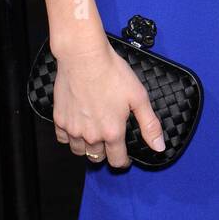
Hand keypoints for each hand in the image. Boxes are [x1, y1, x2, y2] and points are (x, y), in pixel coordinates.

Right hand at [52, 37, 165, 167]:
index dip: (123, 162)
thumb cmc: (112, 73)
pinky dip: (70, 137)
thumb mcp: (139, 97)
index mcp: (112, 132)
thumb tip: (159, 147)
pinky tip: (77, 127)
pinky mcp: (59, 119)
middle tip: (110, 142)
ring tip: (94, 136)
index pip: (116, 160)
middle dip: (106, 153)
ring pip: (79, 150)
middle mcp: (91, 135)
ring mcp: (73, 128)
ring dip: (88, 147)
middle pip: (97, 157)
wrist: (83, 57)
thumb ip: (149, 125)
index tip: (124, 159)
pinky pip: (63, 138)